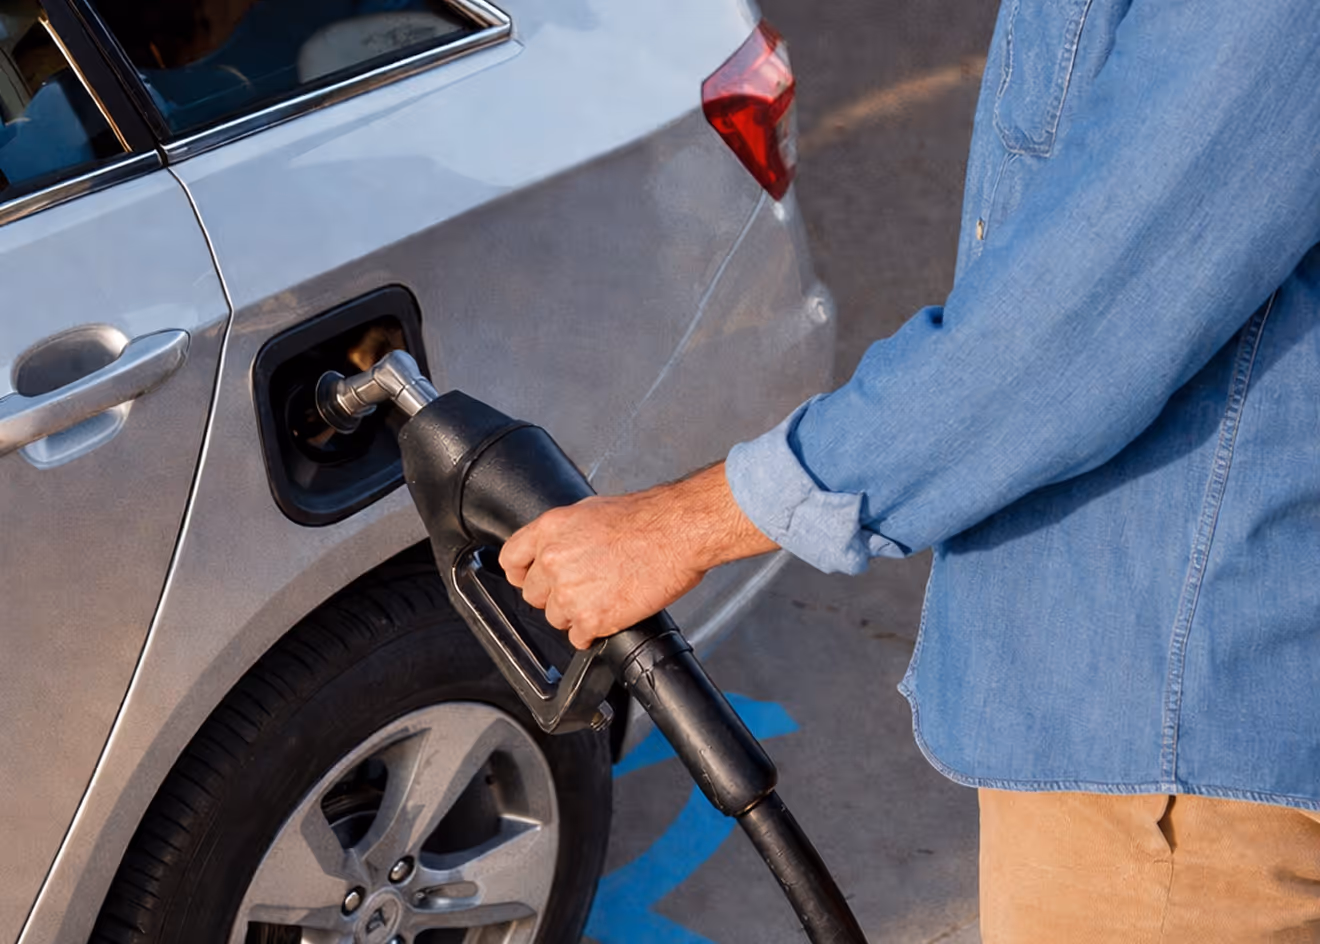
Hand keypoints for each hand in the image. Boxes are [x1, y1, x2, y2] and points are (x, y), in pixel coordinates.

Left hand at [499, 462, 778, 648]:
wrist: (676, 533)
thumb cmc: (645, 518)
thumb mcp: (590, 510)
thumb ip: (563, 533)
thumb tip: (556, 547)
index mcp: (548, 531)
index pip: (510, 560)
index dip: (523, 572)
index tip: (534, 578)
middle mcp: (552, 562)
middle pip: (532, 595)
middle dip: (554, 595)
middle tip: (582, 587)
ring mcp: (570, 593)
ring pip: (555, 618)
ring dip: (575, 614)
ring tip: (603, 598)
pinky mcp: (592, 619)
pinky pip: (579, 637)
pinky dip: (593, 631)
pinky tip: (611, 613)